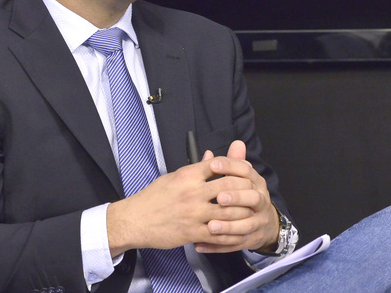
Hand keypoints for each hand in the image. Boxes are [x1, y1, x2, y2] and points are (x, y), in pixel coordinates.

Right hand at [106, 151, 255, 256]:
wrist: (135, 219)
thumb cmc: (153, 197)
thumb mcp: (173, 177)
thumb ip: (195, 169)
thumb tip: (211, 157)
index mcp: (188, 175)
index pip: (220, 166)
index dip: (236, 169)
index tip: (245, 172)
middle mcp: (193, 193)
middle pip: (229, 187)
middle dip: (245, 190)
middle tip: (255, 192)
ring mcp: (193, 214)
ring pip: (227, 212)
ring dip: (242, 213)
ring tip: (252, 212)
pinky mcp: (192, 232)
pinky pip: (217, 234)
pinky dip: (230, 233)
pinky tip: (237, 232)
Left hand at [194, 140, 279, 253]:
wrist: (264, 222)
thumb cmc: (246, 195)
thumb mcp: (243, 178)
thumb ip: (235, 162)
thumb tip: (237, 143)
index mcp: (256, 183)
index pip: (247, 172)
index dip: (230, 167)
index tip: (212, 165)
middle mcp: (261, 202)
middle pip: (252, 199)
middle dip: (235, 198)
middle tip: (218, 198)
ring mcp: (257, 222)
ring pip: (245, 226)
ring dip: (227, 226)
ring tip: (209, 225)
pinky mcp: (250, 240)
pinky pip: (235, 244)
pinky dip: (217, 246)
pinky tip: (200, 244)